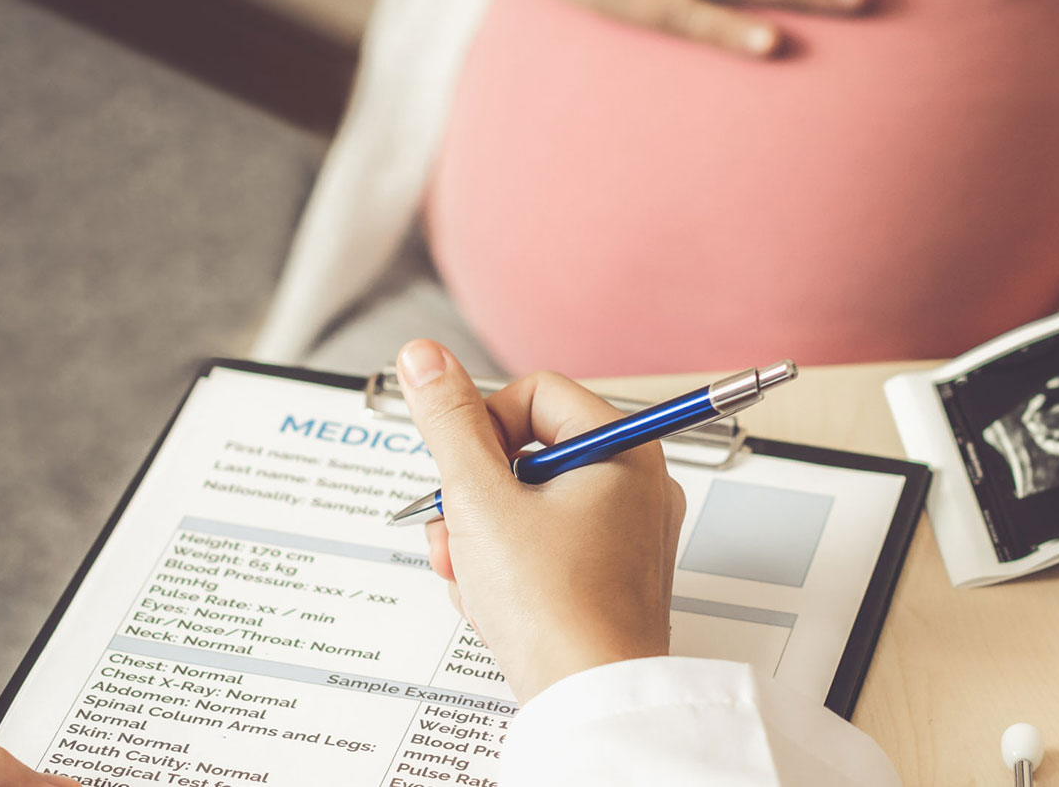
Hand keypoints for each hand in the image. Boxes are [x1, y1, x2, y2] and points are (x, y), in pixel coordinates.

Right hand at [396, 339, 686, 700]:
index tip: (462, 473)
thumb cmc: (556, 607)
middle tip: (457, 535)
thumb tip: (425, 358)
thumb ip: (448, 423)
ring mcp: (623, 535)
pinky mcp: (607, 577)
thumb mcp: (480, 501)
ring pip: (525, 506)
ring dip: (479, 539)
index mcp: (623, 449)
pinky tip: (490, 603)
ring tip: (471, 577)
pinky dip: (506, 570)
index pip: (534, 394)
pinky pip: (543, 549)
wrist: (589, 700)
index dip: (482, 428)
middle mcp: (634, 485)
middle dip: (472, 498)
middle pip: (524, 454)